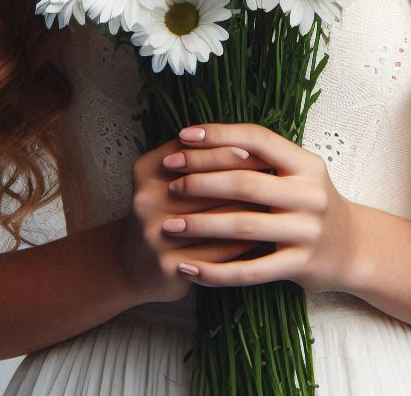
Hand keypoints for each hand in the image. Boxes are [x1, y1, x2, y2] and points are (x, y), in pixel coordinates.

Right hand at [118, 136, 274, 303]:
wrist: (133, 264)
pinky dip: (244, 243)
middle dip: (247, 181)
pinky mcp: (168, 265)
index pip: (196, 153)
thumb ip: (197, 157)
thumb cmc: (164, 211)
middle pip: (208, 185)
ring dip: (251, 212)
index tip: (263, 154)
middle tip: (278, 180)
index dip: (230, 152)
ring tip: (278, 206)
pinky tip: (264, 237)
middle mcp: (146, 199)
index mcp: (147, 169)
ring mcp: (155, 234)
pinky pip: (217, 251)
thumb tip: (250, 145)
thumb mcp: (167, 177)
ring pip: (217, 218)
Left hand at [158, 123, 355, 291]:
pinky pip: (249, 270)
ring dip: (200, 225)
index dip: (218, 135)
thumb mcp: (298, 173)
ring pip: (243, 225)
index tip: (184, 137)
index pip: (257, 140)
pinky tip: (187, 267)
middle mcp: (309, 193)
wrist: (353, 248)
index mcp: (305, 163)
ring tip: (168, 225)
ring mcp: (306, 231)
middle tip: (170, 181)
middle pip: (245, 182)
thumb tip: (202, 141)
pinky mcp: (300, 265)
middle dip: (201, 180)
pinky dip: (214, 271)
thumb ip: (262, 159)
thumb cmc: (311, 203)